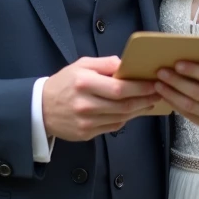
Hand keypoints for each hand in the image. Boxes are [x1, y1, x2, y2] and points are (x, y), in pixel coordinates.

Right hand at [42, 56, 159, 141]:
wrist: (40, 108)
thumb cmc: (64, 83)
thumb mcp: (81, 65)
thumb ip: (105, 64)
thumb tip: (127, 65)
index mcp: (84, 83)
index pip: (119, 88)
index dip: (140, 88)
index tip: (153, 83)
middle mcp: (85, 104)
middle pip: (123, 105)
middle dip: (144, 99)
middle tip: (157, 93)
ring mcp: (86, 122)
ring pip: (121, 118)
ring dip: (139, 110)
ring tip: (149, 102)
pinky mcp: (86, 134)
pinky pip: (113, 127)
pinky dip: (126, 119)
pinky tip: (132, 111)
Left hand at [154, 61, 198, 131]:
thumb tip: (180, 59)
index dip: (193, 70)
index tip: (176, 64)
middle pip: (198, 92)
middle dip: (176, 82)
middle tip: (161, 73)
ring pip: (192, 106)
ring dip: (172, 95)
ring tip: (159, 86)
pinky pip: (192, 117)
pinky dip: (177, 107)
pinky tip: (168, 98)